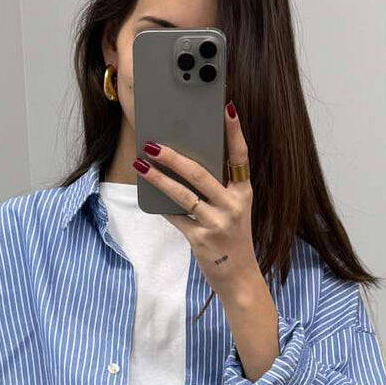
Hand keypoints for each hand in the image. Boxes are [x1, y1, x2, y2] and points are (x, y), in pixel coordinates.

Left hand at [133, 102, 259, 296]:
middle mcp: (233, 205)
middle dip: (174, 156)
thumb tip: (185, 162)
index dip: (235, 131)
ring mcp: (217, 222)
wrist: (239, 276)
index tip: (226, 108)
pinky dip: (161, 205)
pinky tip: (148, 195)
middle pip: (200, 173)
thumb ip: (218, 188)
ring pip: (183, 194)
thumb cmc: (232, 236)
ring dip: (158, 178)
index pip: (241, 156)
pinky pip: (175, 216)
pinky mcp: (201, 239)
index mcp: (244, 192)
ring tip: (141, 164)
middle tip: (154, 144)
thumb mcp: (234, 209)